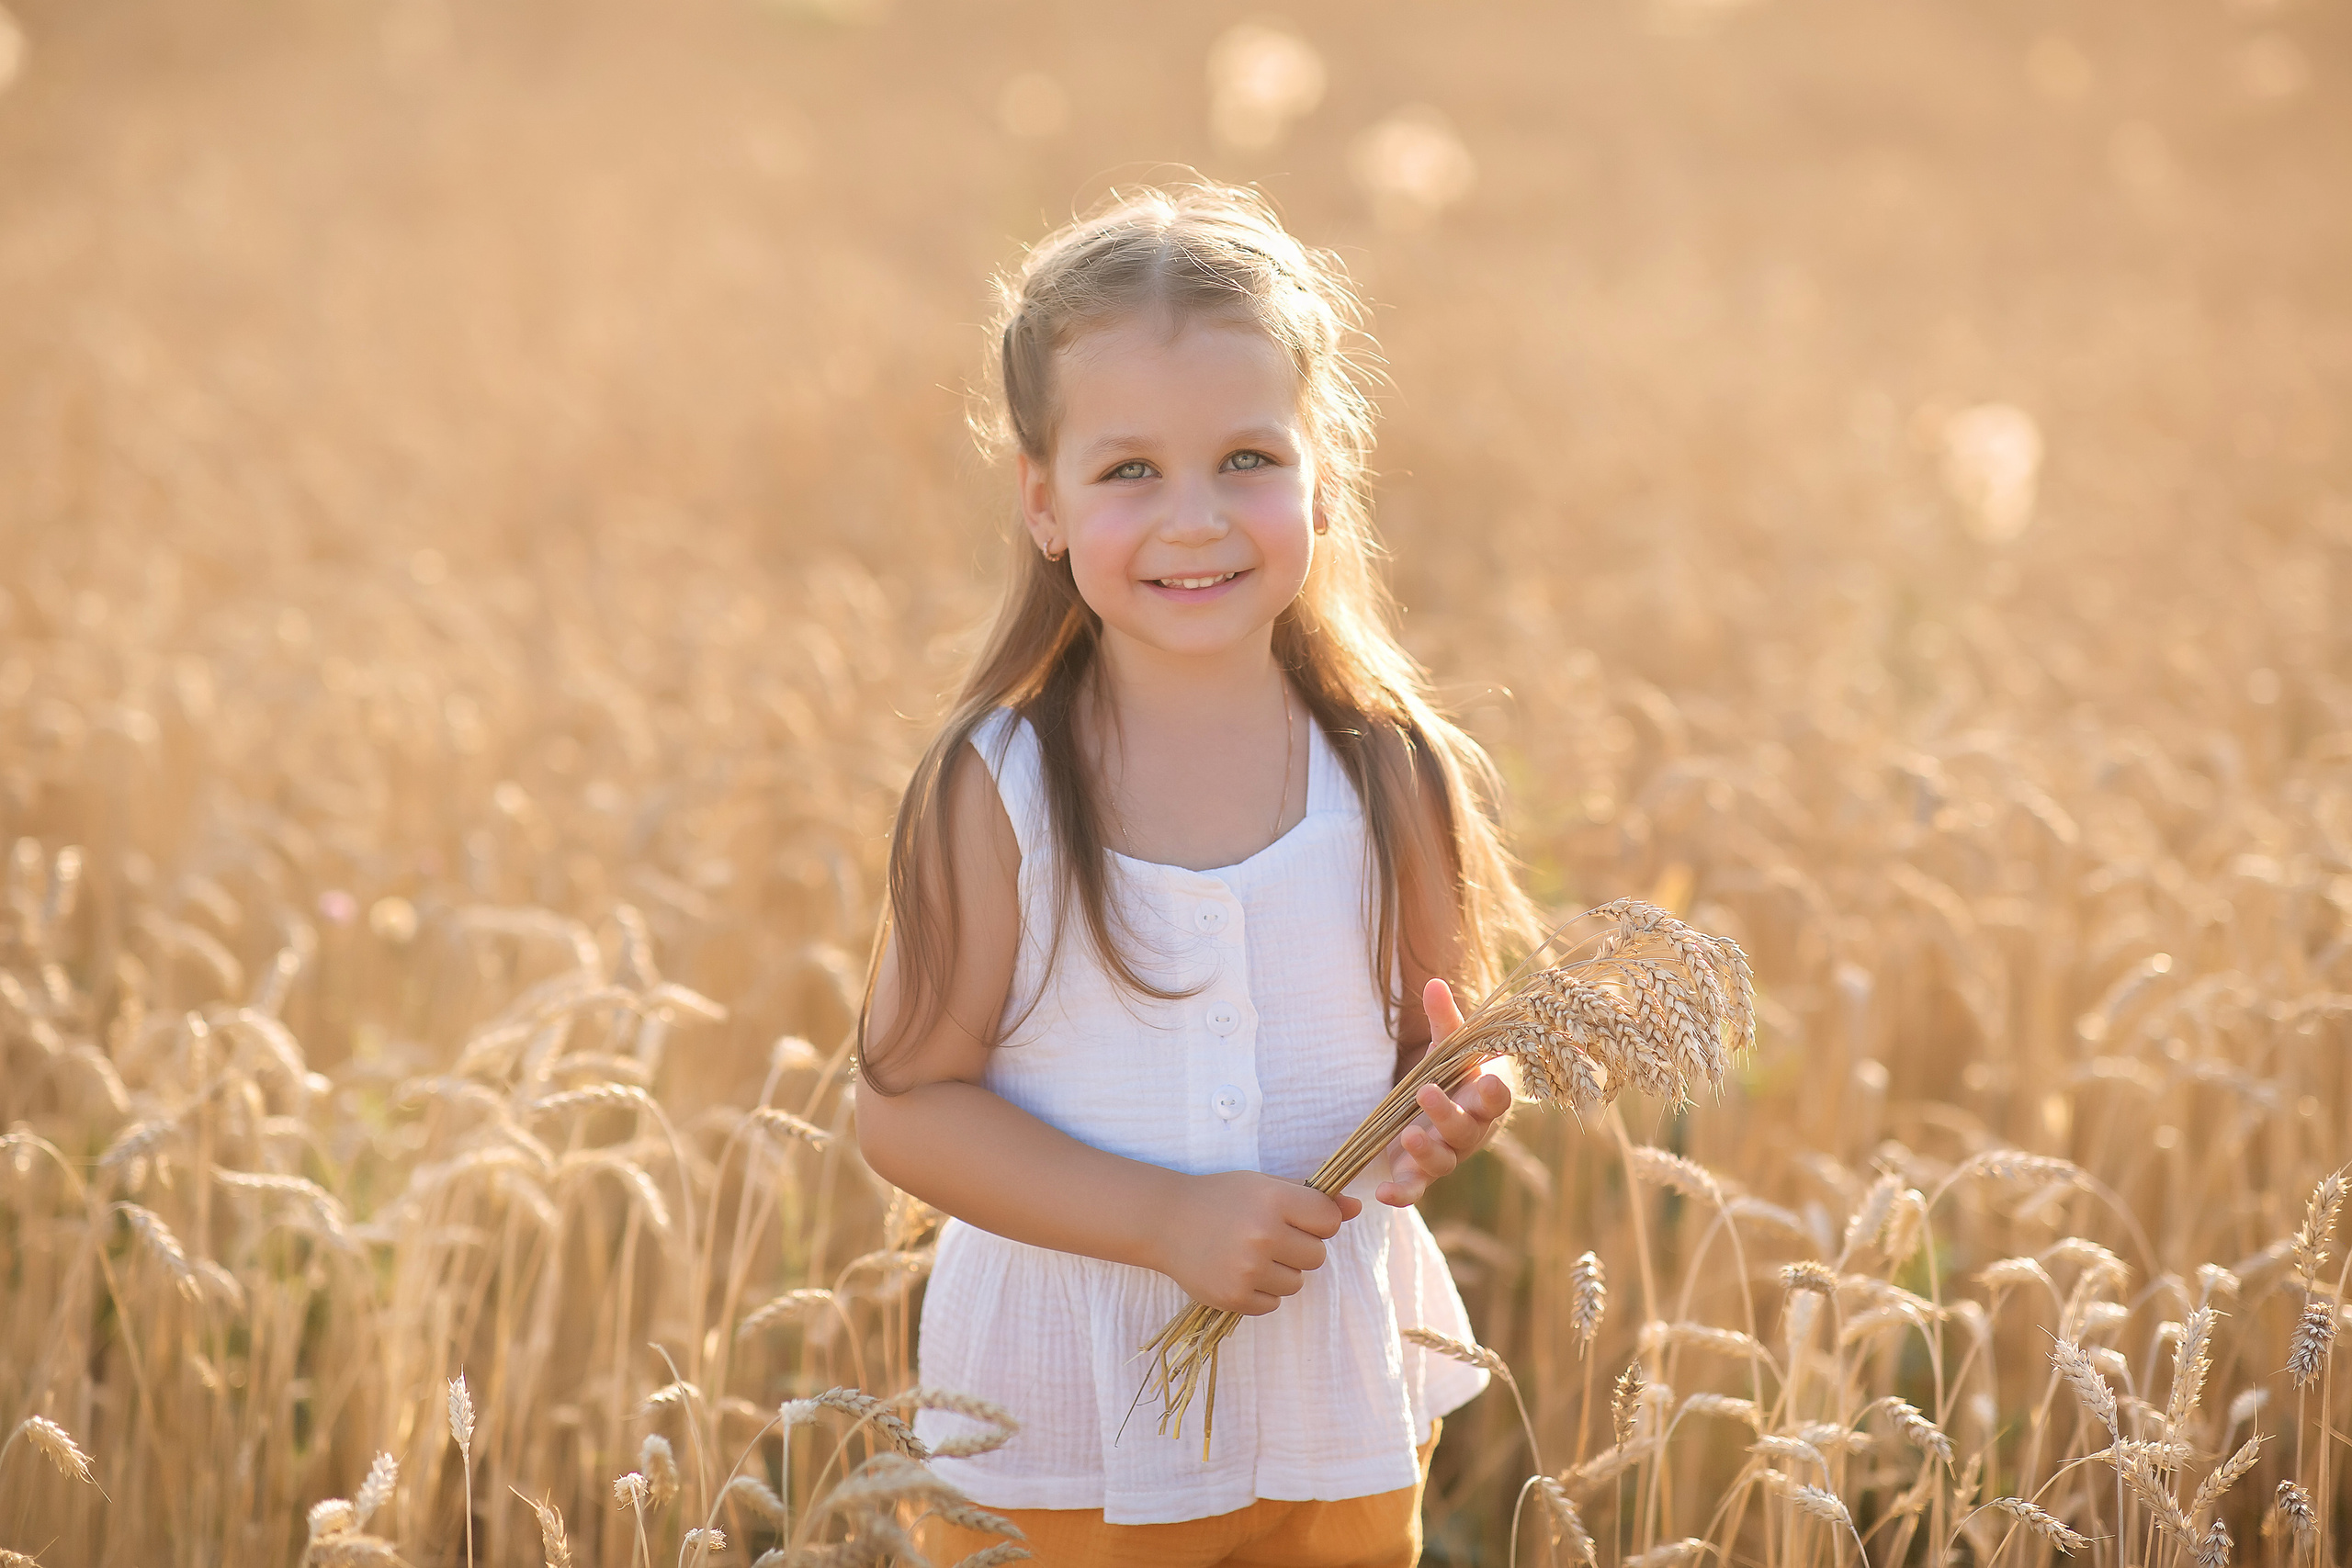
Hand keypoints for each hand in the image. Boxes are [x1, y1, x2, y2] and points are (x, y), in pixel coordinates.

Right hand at [1153, 1170, 1362, 1315]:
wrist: (1165, 1221)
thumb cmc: (1221, 1198)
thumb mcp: (1264, 1187)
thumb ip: (1311, 1199)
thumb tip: (1357, 1208)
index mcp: (1274, 1200)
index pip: (1329, 1220)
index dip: (1318, 1221)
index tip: (1297, 1218)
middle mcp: (1263, 1234)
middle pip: (1317, 1256)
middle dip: (1300, 1248)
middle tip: (1268, 1236)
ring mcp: (1248, 1269)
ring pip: (1297, 1282)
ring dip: (1281, 1272)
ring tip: (1251, 1253)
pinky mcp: (1234, 1297)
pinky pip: (1273, 1302)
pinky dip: (1261, 1291)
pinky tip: (1238, 1270)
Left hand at [1374, 978, 1511, 1207]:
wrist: (1433, 1113)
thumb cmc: (1448, 1076)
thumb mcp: (1445, 1049)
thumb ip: (1444, 1021)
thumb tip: (1434, 983)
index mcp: (1481, 1099)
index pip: (1497, 1099)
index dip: (1495, 1093)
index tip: (1489, 1080)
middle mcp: (1469, 1131)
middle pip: (1466, 1130)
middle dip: (1447, 1114)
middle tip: (1425, 1092)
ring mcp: (1445, 1155)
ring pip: (1443, 1161)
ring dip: (1426, 1152)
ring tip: (1408, 1135)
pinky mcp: (1419, 1174)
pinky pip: (1415, 1189)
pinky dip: (1402, 1195)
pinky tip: (1382, 1194)